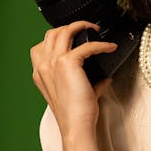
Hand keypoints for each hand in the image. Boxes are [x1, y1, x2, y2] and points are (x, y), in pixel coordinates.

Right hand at [30, 21, 117, 136]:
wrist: (76, 125)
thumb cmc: (75, 114)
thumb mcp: (76, 94)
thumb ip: (89, 83)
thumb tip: (106, 77)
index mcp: (40, 73)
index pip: (41, 45)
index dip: (58, 37)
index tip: (74, 36)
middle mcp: (43, 66)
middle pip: (52, 33)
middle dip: (70, 26)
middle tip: (88, 29)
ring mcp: (53, 63)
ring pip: (64, 31)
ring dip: (82, 26)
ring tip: (96, 30)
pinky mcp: (68, 63)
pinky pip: (86, 45)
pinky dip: (101, 44)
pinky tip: (110, 47)